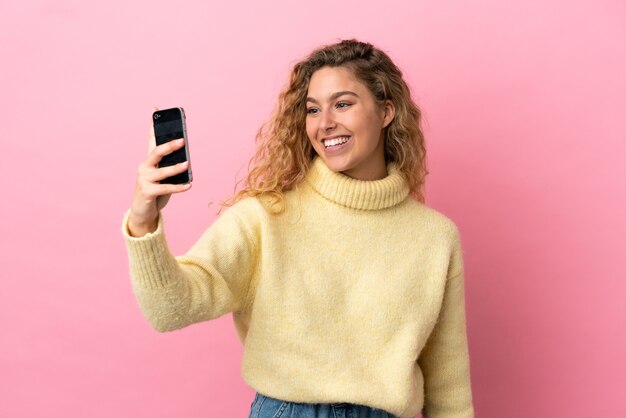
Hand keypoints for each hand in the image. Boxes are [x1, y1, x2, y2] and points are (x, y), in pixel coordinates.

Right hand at [128, 107, 191, 236]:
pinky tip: (188, 185)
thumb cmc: (156, 191)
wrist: (143, 211)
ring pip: (162, 171)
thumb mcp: (164, 177)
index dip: (153, 124)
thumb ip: (171, 167)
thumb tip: (186, 161)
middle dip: (169, 145)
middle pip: (156, 152)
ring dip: (175, 168)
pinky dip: (178, 187)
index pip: (151, 138)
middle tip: (183, 140)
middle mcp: (144, 167)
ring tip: (188, 164)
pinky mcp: (147, 192)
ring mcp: (144, 179)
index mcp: (149, 160)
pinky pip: (165, 188)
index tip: (155, 108)